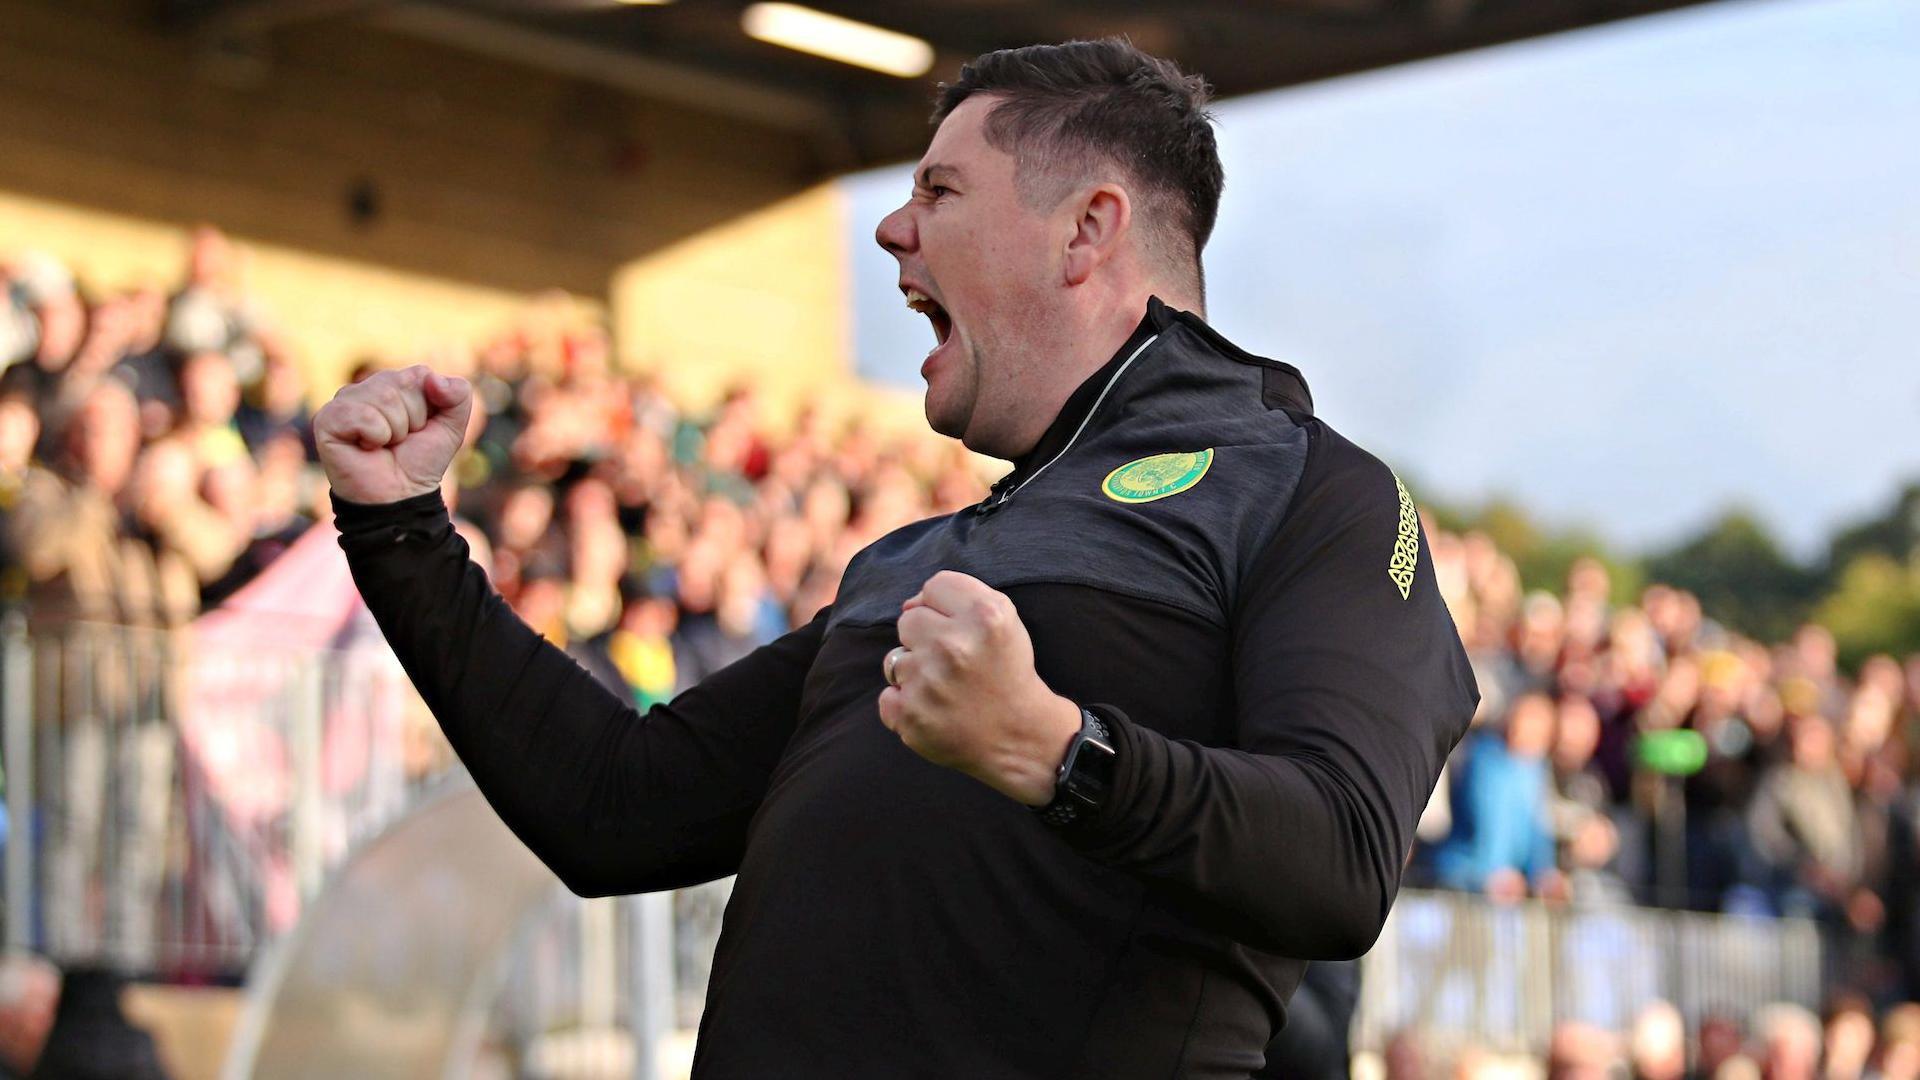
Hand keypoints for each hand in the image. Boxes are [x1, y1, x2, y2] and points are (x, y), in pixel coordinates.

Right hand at [315, 364, 471, 503]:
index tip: (418, 429)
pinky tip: (365, 448)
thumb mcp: (452, 427)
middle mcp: (366, 387)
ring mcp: (344, 401)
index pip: (420, 374)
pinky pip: (363, 415)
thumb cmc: (420, 461)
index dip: (428, 408)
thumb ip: (458, 394)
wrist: (399, 496)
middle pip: (402, 385)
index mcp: (394, 383)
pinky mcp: (327, 418)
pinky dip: (374, 437)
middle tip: (399, 441)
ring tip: (382, 445)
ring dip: (394, 431)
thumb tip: (432, 378)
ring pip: (384, 398)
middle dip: (411, 420)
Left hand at [878, 570, 1081, 805]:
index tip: (960, 630)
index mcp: (984, 616)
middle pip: (908, 620)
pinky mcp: (910, 715)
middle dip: (926, 639)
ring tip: (945, 689)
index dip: (945, 608)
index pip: (935, 586)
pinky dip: (905, 705)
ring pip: (894, 660)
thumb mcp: (1004, 618)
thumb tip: (908, 604)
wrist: (1019, 736)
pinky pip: (887, 696)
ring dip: (915, 673)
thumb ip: (960, 594)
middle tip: (953, 663)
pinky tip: (934, 710)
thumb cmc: (1007, 672)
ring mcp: (928, 683)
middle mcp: (954, 646)